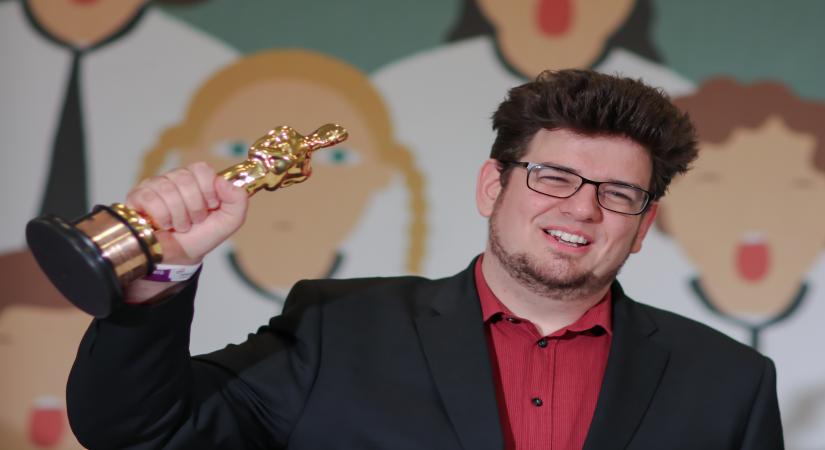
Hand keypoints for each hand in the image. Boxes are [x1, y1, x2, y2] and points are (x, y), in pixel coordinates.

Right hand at [122, 162, 247, 302]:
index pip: (201, 169)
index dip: (208, 189)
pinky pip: (150, 198)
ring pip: (168, 189)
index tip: (210, 206)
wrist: (181, 256)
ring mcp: (154, 185)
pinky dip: (162, 216)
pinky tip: (164, 225)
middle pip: (185, 179)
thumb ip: (238, 200)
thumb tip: (224, 182)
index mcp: (197, 179)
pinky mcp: (137, 196)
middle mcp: (175, 178)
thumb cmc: (202, 235)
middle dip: (194, 207)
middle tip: (194, 220)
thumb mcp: (230, 220)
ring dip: (179, 215)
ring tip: (180, 225)